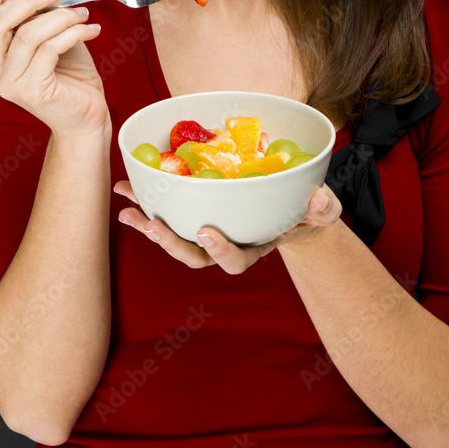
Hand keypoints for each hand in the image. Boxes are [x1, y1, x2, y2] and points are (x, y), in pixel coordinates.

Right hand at [0, 0, 110, 138]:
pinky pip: (50, 48)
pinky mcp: (31, 91)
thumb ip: (19, 9)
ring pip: (28, 34)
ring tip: (82, 14)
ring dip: (61, 17)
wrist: (87, 111)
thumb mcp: (42, 31)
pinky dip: (74, 32)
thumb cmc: (67, 71)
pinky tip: (90, 30)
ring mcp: (9, 83)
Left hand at [114, 181, 342, 273]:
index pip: (235, 261)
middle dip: (170, 243)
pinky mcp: (193, 214)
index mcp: (253, 247)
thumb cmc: (307, 211)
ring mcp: (206, 232)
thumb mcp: (321, 209)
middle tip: (153, 225)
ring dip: (148, 225)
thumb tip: (320, 198)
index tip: (206, 232)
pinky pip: (167, 212)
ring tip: (127, 211)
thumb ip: (321, 207)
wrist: (291, 207)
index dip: (219, 251)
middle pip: (194, 255)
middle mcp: (225, 245)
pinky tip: (127, 186)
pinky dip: (145, 201)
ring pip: (174, 238)